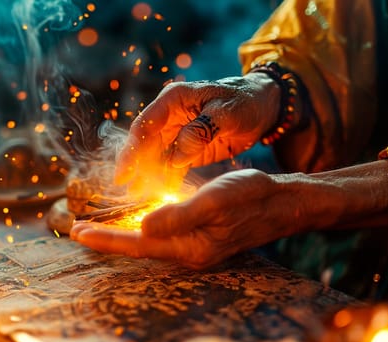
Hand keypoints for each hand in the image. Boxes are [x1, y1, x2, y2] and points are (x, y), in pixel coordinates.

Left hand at [71, 169, 304, 268]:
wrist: (281, 202)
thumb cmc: (250, 197)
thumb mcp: (214, 201)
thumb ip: (178, 215)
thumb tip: (143, 228)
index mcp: (189, 247)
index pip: (137, 246)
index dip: (106, 240)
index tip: (78, 233)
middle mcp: (188, 251)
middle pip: (139, 247)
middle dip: (108, 239)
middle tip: (77, 231)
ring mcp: (194, 244)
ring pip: (149, 241)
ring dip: (123, 233)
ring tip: (98, 226)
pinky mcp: (199, 233)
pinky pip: (163, 232)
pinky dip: (143, 225)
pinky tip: (135, 217)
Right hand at [114, 73, 279, 192]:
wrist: (262, 106)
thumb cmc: (245, 101)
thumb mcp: (227, 112)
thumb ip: (202, 130)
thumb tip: (177, 154)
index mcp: (174, 99)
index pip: (146, 125)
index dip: (132, 148)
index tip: (125, 171)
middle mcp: (170, 115)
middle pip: (145, 143)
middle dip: (135, 166)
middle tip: (127, 188)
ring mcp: (177, 133)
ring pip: (155, 156)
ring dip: (146, 175)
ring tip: (136, 195)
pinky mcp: (187, 149)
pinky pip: (171, 165)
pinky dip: (165, 178)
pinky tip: (160, 193)